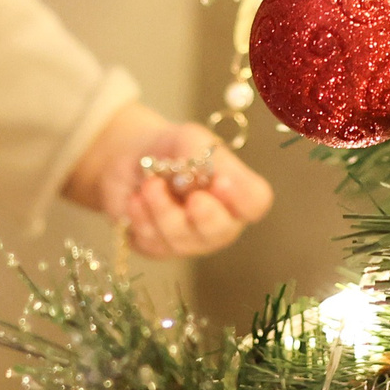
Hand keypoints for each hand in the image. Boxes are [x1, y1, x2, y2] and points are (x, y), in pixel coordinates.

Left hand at [64, 102, 272, 260]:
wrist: (134, 158)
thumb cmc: (175, 150)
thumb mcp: (191, 140)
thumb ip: (200, 156)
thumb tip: (203, 177)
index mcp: (237, 196)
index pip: (255, 203)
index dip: (242, 197)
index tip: (222, 182)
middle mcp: (219, 224)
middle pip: (221, 231)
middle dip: (206, 216)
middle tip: (195, 199)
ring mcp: (189, 241)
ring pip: (180, 238)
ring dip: (162, 208)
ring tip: (150, 184)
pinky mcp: (158, 249)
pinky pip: (151, 241)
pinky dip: (141, 216)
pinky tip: (135, 199)